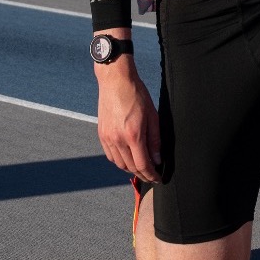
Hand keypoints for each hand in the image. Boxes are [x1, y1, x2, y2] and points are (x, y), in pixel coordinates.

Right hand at [96, 60, 162, 182]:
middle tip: (152, 176)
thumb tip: (157, 159)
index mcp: (133, 135)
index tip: (158, 178)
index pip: (142, 164)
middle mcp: (117, 139)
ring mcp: (107, 137)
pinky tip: (128, 158)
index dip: (151, 174)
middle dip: (142, 174)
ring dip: (131, 169)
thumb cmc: (137, 95)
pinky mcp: (101, 134)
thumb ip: (155, 139)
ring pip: (119, 164)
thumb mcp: (152, 115)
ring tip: (141, 168)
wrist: (115, 81)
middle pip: (130, 167)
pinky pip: (110, 155)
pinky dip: (119, 161)